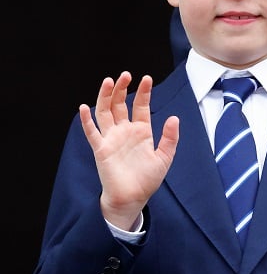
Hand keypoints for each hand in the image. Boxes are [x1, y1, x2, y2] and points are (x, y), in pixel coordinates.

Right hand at [80, 72, 177, 230]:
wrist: (133, 197)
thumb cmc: (147, 179)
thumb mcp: (165, 157)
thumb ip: (170, 138)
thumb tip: (175, 118)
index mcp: (141, 132)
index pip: (140, 106)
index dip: (143, 92)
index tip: (146, 78)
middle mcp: (125, 132)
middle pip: (120, 104)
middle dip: (122, 89)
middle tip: (126, 75)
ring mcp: (111, 139)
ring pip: (104, 112)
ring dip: (105, 97)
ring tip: (109, 81)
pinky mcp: (101, 149)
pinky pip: (92, 132)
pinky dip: (86, 120)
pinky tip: (84, 107)